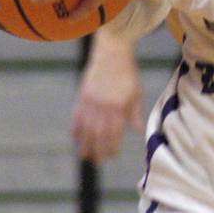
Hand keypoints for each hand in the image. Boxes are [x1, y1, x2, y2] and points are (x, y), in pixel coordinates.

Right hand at [72, 32, 142, 163]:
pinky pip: (76, 116)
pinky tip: (75, 138)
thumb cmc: (127, 72)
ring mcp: (91, 102)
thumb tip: (138, 129)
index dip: (112, 147)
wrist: (112, 52)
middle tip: (97, 161)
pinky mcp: (82, 95)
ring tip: (85, 156)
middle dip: (98, 151)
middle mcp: (103, 107)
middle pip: (98, 135)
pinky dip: (75, 129)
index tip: (112, 156)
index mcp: (118, 107)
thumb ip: (134, 112)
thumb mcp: (135, 92)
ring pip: (86, 129)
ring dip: (85, 144)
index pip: (113, 134)